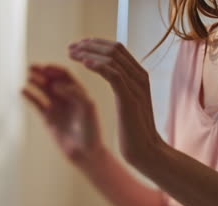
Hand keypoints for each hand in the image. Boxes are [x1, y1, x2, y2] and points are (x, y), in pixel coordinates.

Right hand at [22, 64, 104, 169]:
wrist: (86, 153)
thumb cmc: (91, 130)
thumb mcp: (88, 108)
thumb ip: (75, 93)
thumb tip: (56, 84)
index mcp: (80, 93)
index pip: (66, 76)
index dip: (55, 70)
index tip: (46, 68)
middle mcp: (68, 98)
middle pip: (52, 80)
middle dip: (42, 72)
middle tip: (32, 67)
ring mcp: (57, 107)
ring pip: (44, 90)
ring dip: (36, 82)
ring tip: (28, 76)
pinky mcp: (48, 118)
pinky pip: (37, 103)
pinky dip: (30, 96)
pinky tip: (23, 90)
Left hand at [68, 38, 162, 166]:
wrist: (147, 151)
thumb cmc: (136, 130)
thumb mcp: (130, 102)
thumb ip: (125, 86)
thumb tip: (115, 76)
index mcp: (140, 76)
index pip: (119, 49)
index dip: (97, 43)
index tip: (79, 45)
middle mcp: (140, 77)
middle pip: (114, 49)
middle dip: (90, 45)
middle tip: (70, 47)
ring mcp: (136, 87)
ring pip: (112, 59)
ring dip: (88, 53)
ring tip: (71, 53)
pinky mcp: (129, 99)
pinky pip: (114, 75)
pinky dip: (98, 66)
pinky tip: (83, 63)